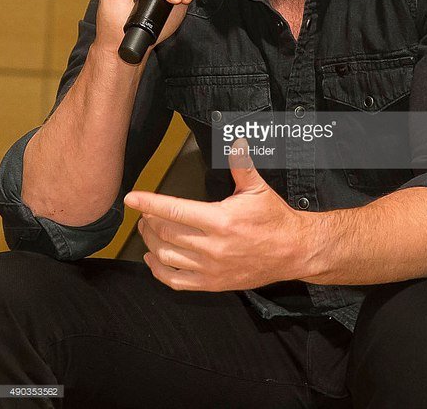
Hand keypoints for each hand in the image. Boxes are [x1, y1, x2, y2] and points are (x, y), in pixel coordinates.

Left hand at [124, 141, 310, 290]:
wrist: (293, 252)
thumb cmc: (275, 220)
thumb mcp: (258, 189)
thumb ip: (242, 166)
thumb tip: (236, 142)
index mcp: (221, 220)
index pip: (175, 210)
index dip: (149, 202)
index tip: (132, 198)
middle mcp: (212, 247)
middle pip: (166, 233)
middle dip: (149, 220)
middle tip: (145, 211)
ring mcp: (211, 268)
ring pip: (166, 255)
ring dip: (151, 242)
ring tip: (147, 230)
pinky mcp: (212, 284)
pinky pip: (175, 281)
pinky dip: (158, 270)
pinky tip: (154, 258)